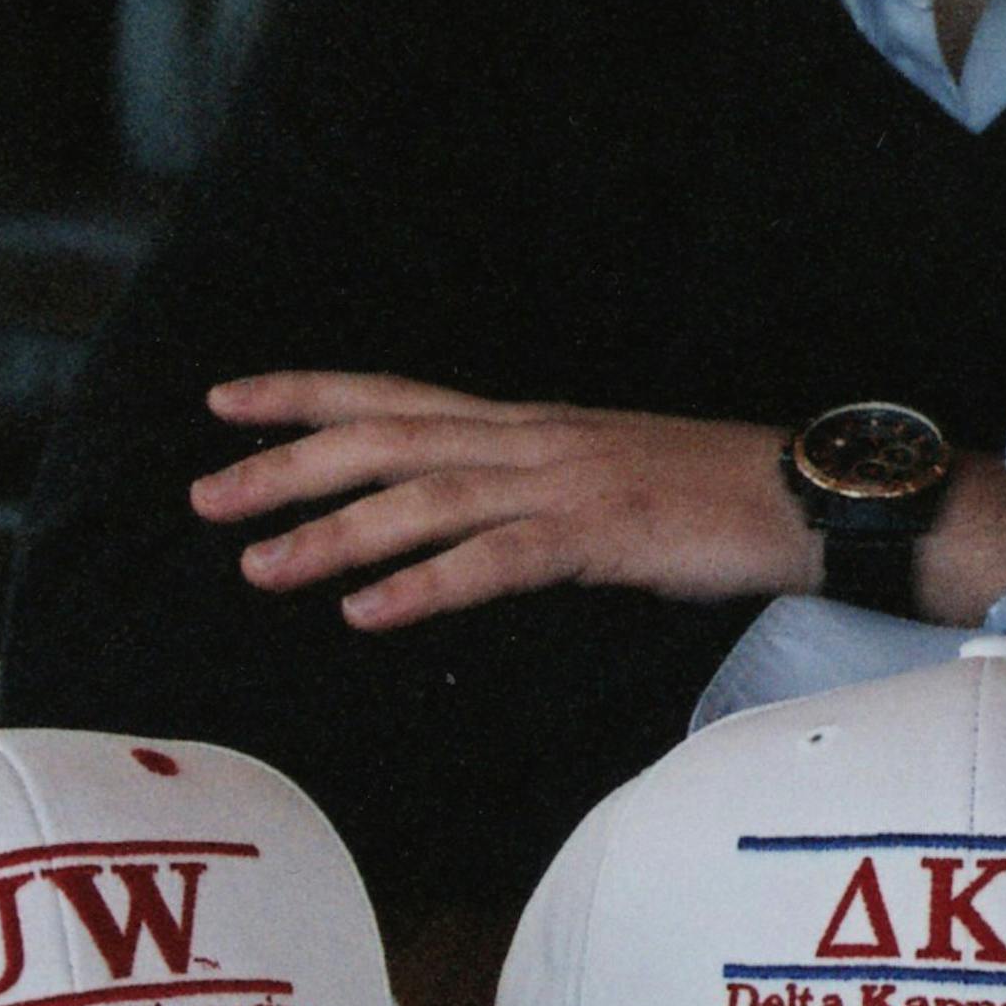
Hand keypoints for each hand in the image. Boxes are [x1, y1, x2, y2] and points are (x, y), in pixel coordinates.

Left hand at [192, 373, 813, 630]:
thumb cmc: (707, 493)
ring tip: (262, 565)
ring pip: (426, 498)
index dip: (306, 393)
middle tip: (204, 496)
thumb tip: (454, 520)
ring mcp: (564, 482)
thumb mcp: (600, 477)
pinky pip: (497, 561)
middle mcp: (531, 439)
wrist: (802, 495)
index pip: (395, 393)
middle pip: (388, 438)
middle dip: (289, 465)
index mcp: (527, 423)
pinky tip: (369, 611)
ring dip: (336, 531)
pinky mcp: (600, 535)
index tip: (225, 400)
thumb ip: (525, 491)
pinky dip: (427, 584)